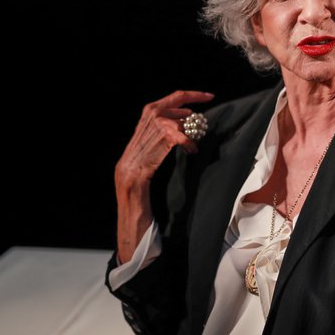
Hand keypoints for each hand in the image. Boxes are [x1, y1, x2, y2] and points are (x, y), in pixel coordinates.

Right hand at [114, 90, 212, 263]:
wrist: (131, 237)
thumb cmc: (148, 212)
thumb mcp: (156, 179)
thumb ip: (163, 157)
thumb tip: (188, 138)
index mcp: (132, 151)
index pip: (150, 112)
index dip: (176, 100)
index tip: (200, 98)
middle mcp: (128, 153)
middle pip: (153, 111)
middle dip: (182, 102)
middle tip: (206, 102)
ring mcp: (130, 164)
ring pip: (157, 125)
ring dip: (182, 124)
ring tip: (197, 132)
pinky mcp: (137, 176)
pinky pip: (159, 149)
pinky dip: (178, 142)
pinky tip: (190, 148)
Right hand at [115, 90, 214, 187]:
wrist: (134, 165)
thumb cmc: (145, 147)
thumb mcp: (151, 126)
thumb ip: (167, 117)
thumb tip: (188, 114)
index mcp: (152, 107)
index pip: (179, 95)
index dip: (196, 95)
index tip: (210, 96)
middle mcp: (156, 111)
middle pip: (186, 111)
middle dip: (195, 122)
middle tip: (201, 128)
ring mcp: (161, 122)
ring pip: (187, 126)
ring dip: (192, 137)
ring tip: (190, 146)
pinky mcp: (167, 135)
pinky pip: (187, 139)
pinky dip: (191, 146)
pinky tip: (191, 150)